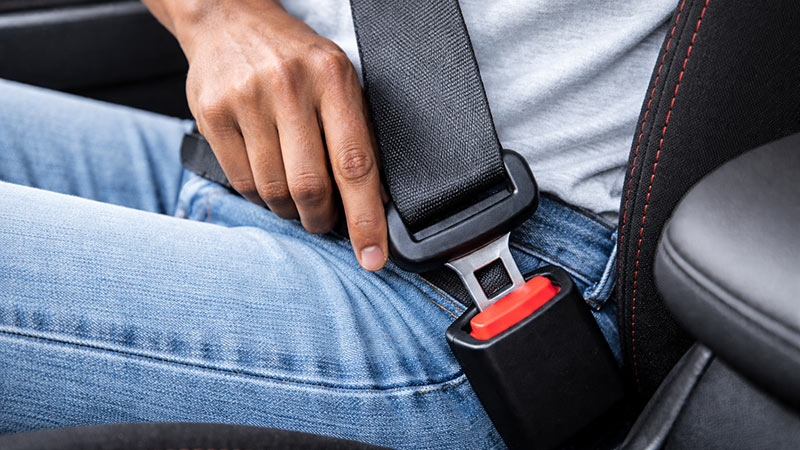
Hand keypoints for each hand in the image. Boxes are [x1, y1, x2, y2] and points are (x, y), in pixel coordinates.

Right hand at [145, 0, 387, 270]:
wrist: (229, 19)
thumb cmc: (294, 58)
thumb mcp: (338, 80)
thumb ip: (356, 134)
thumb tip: (377, 200)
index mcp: (332, 79)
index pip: (355, 164)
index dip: (366, 219)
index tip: (373, 257)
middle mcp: (289, 87)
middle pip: (310, 186)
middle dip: (322, 220)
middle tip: (325, 222)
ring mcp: (246, 99)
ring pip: (273, 190)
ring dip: (290, 211)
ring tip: (296, 199)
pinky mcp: (212, 113)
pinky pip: (241, 182)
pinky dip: (260, 196)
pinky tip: (268, 181)